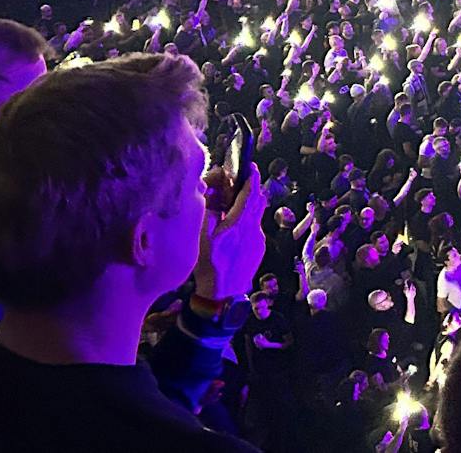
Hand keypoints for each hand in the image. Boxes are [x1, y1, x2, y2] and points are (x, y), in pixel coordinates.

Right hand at [195, 164, 267, 300]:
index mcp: (238, 224)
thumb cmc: (209, 266)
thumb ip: (208, 211)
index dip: (250, 176)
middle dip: (248, 188)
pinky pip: (254, 227)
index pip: (250, 193)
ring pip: (255, 214)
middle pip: (256, 201)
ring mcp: (258, 239)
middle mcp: (253, 229)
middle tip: (236, 182)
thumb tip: (210, 191)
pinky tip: (230, 228)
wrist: (223, 295)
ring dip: (246, 205)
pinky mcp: (259, 248)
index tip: (248, 165)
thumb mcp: (202, 236)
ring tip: (229, 205)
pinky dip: (245, 221)